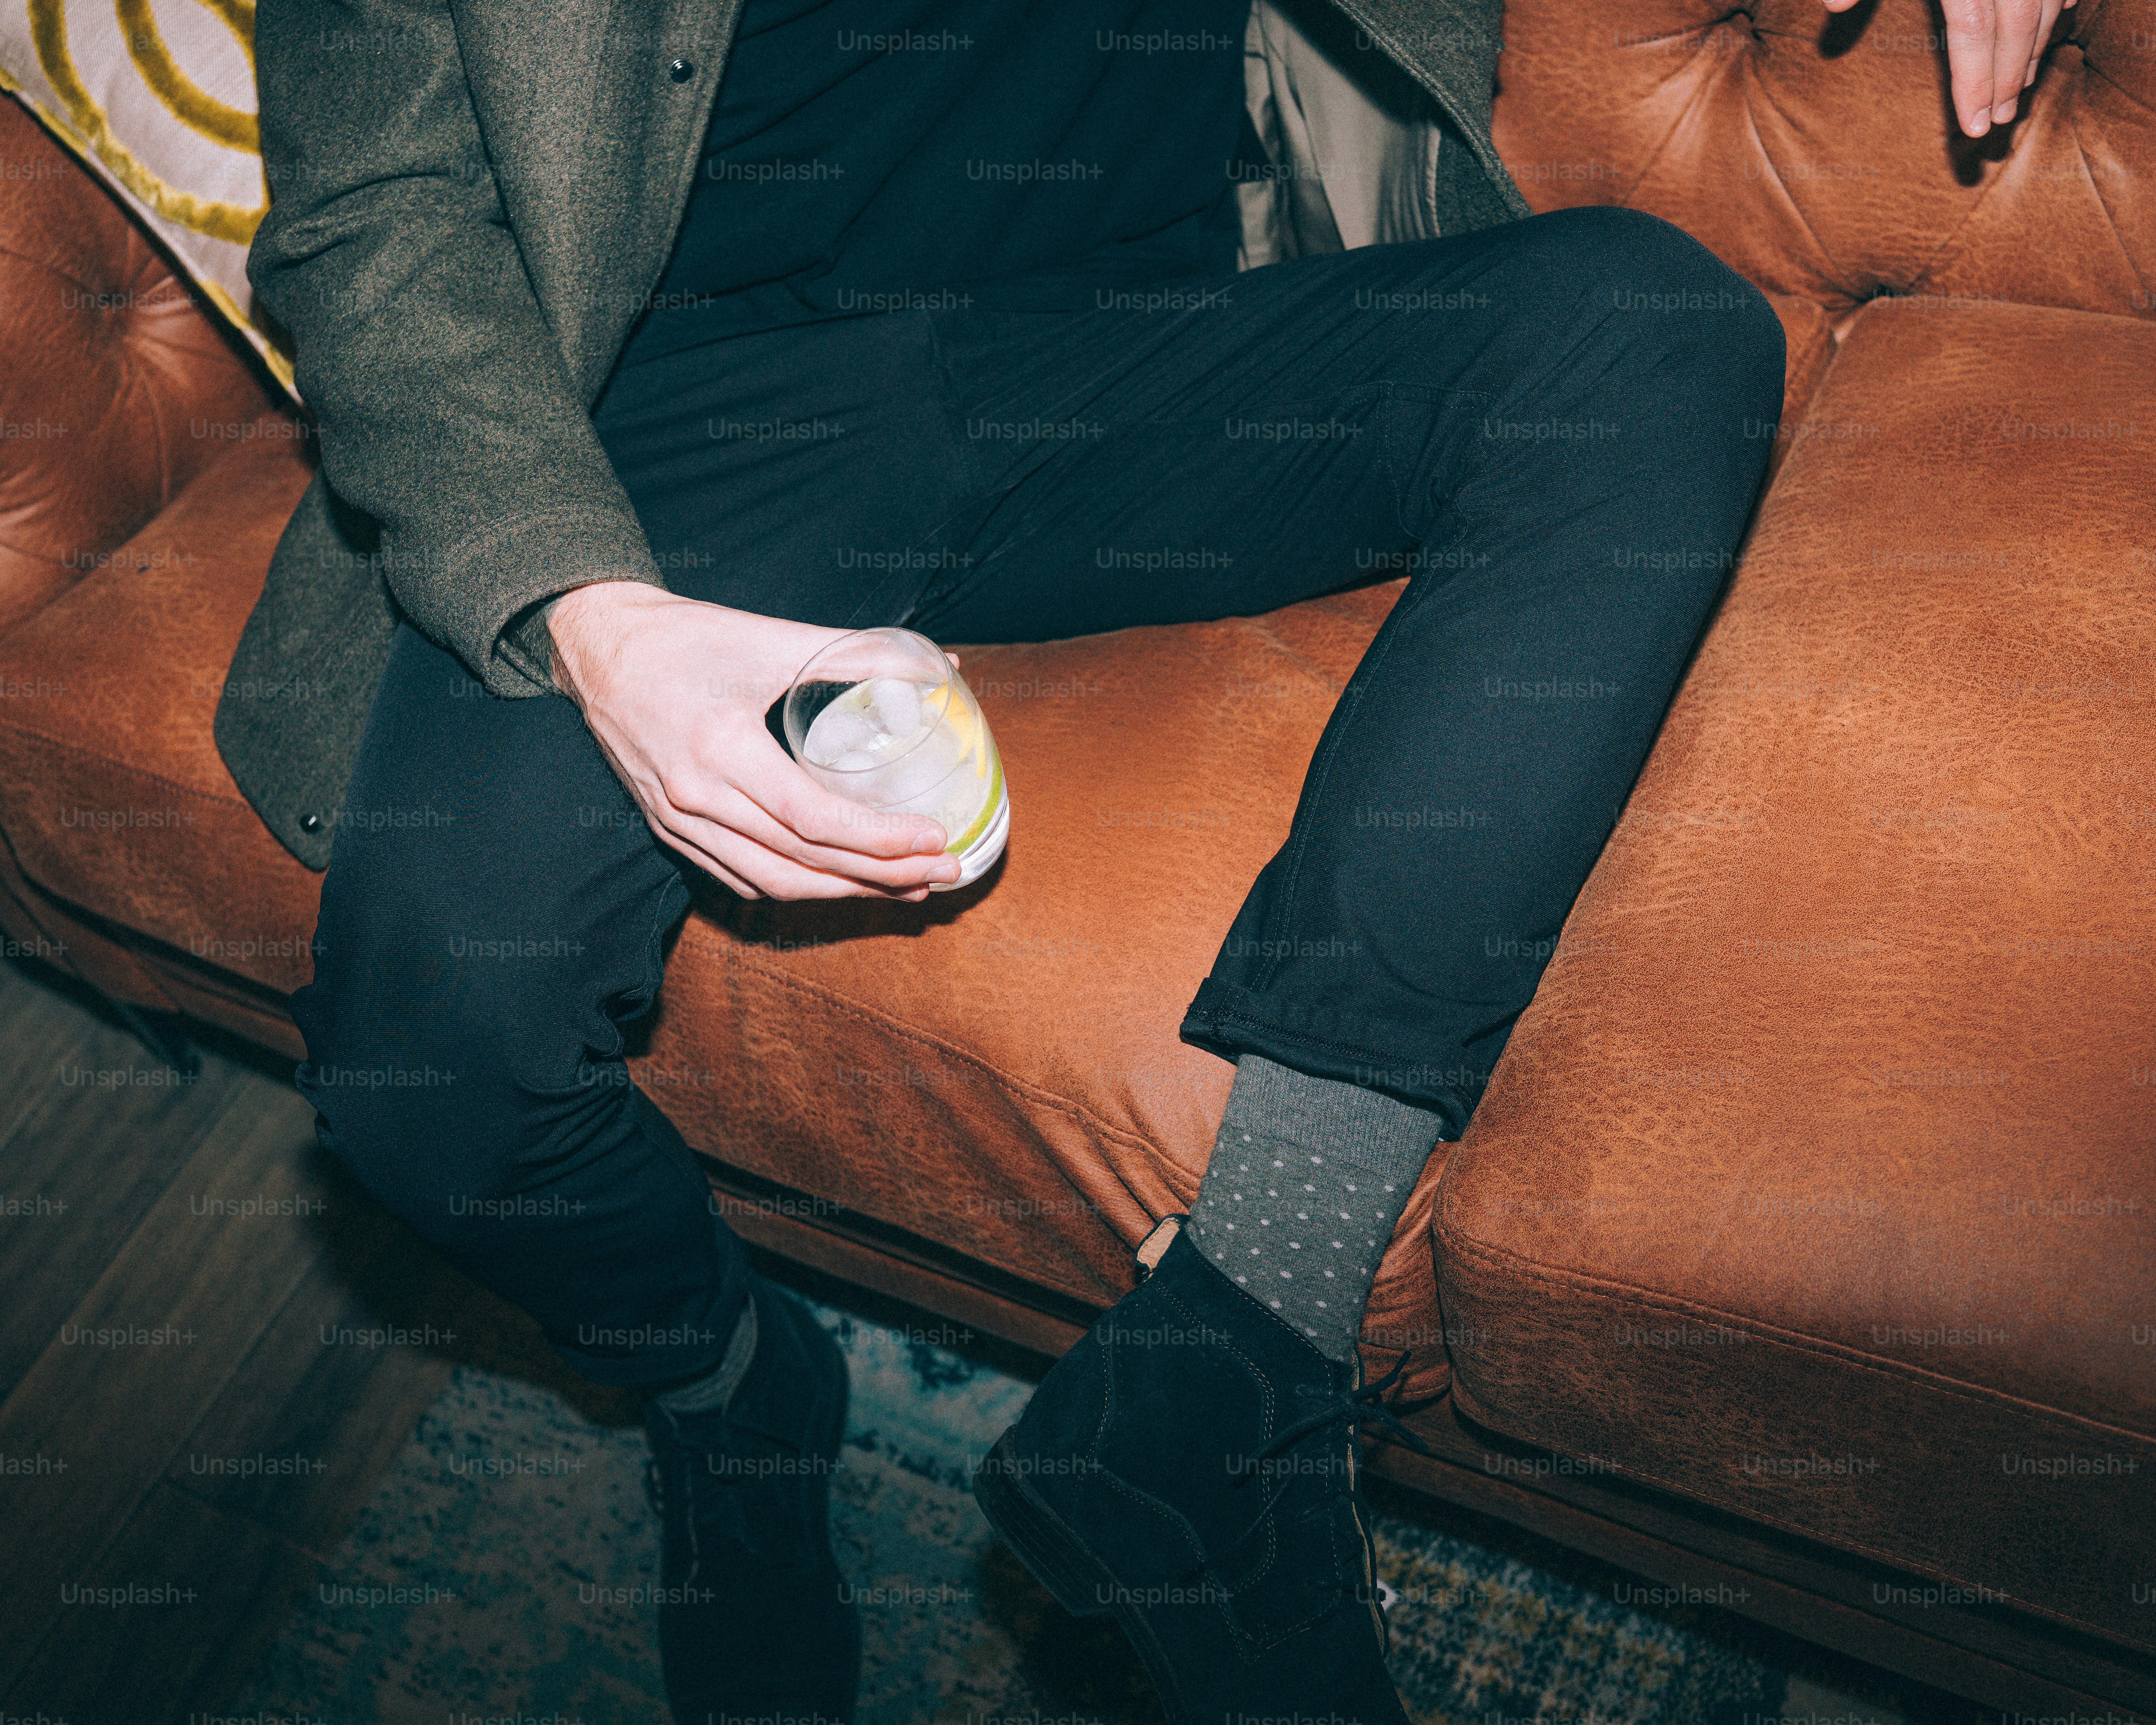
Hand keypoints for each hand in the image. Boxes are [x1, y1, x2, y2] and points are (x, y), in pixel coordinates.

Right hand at [547, 582, 961, 899]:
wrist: (597, 645)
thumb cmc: (685, 637)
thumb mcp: (771, 637)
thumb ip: (856, 653)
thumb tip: (938, 666)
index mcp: (722, 747)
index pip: (814, 819)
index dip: (879, 839)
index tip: (935, 840)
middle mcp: (695, 797)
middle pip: (801, 861)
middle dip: (879, 876)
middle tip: (939, 875)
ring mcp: (677, 820)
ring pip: (770, 882)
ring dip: (841, 893)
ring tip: (902, 889)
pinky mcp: (668, 827)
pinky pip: (737, 877)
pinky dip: (792, 887)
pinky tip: (834, 883)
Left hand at [1822, 0, 2071, 136]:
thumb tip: (1833, 7)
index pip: (1971, 28)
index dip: (1975, 79)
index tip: (1974, 127)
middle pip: (2017, 23)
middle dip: (2009, 75)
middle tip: (2001, 120)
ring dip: (2036, 44)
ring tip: (2020, 85)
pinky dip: (2058, 0)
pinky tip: (2055, 23)